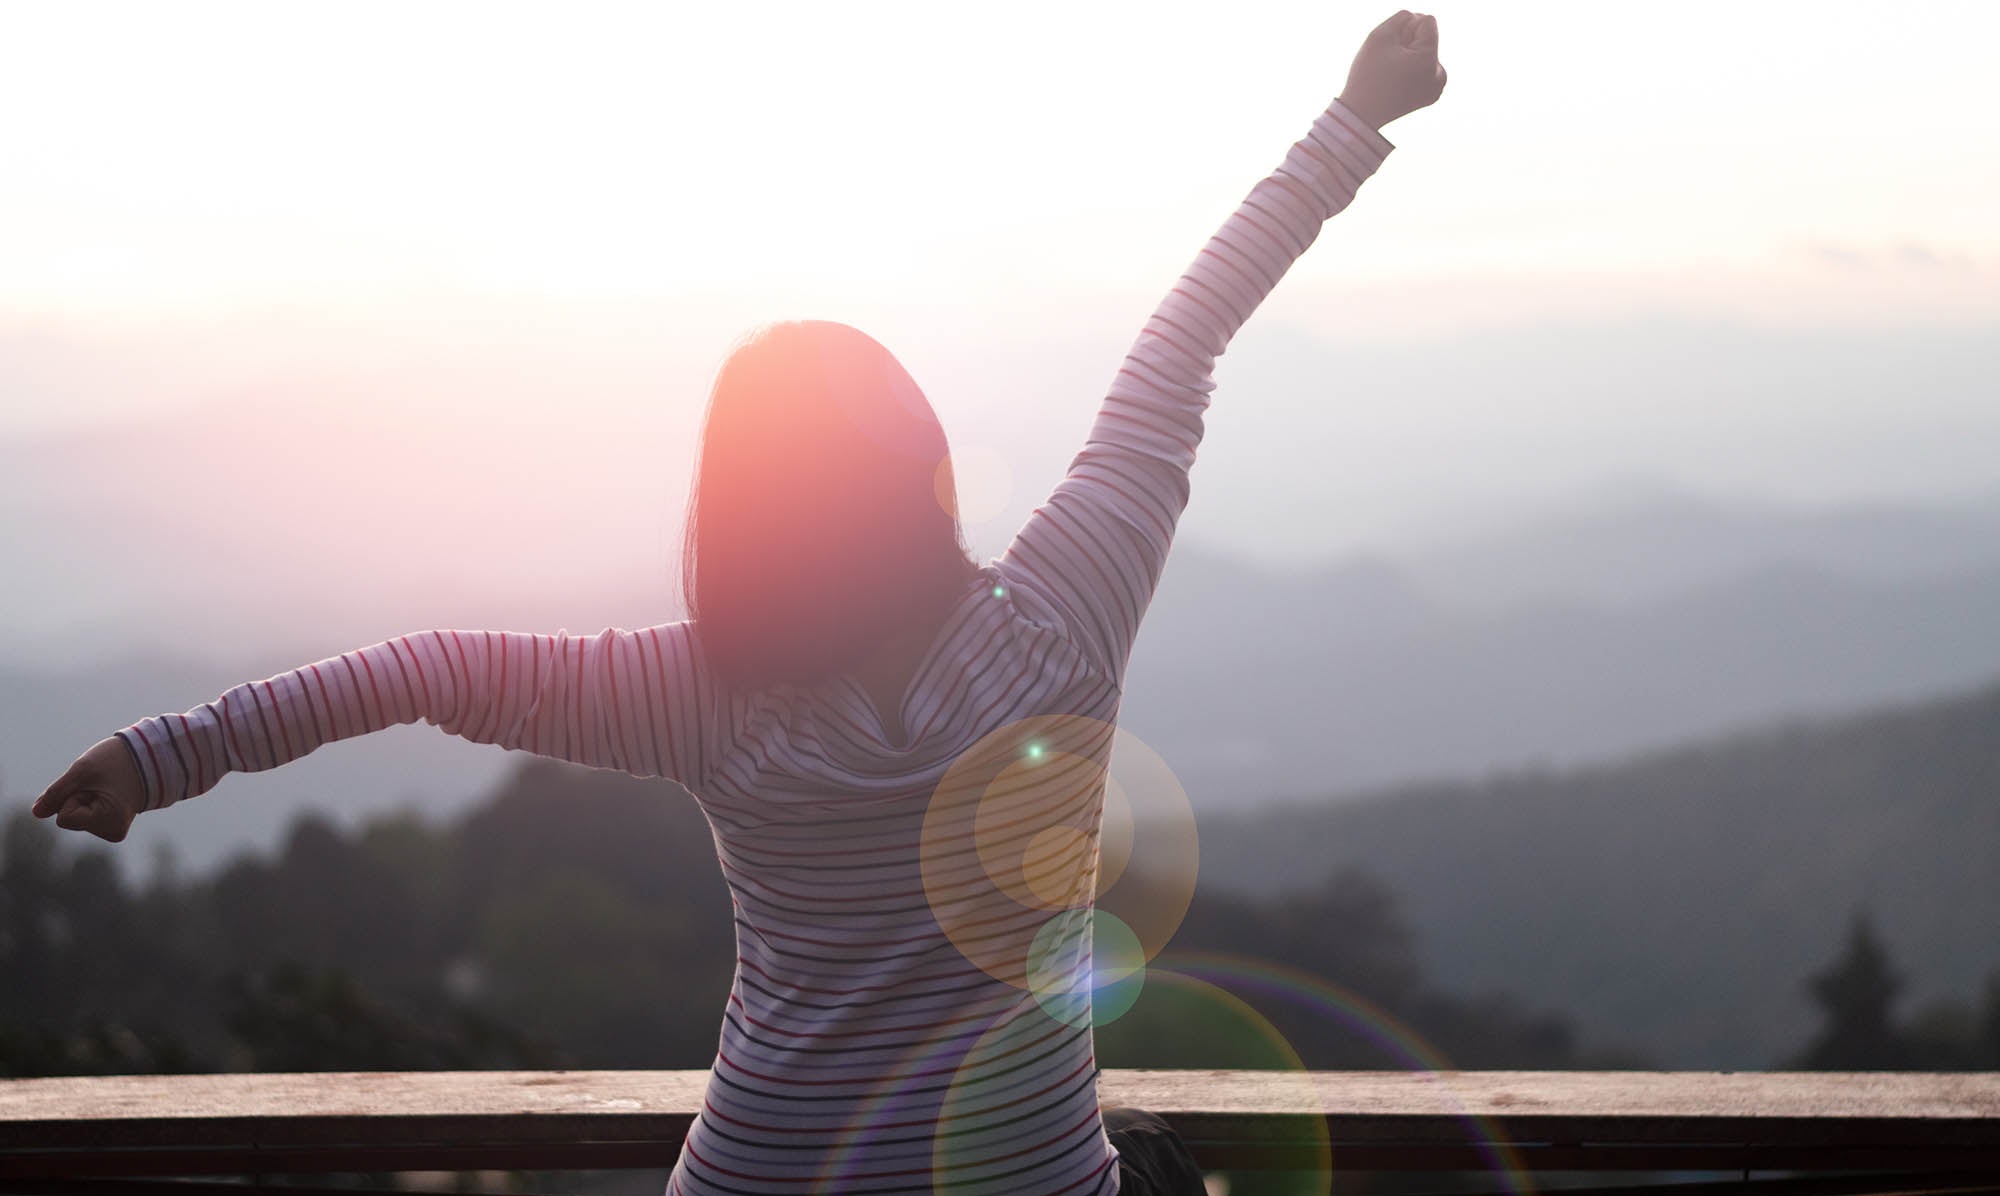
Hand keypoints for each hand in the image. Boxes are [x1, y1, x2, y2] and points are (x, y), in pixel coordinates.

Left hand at [32, 736, 147, 842]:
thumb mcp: (81, 771)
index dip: (73, 796)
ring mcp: (114, 830)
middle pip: (70, 820)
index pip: (64, 818)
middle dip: (78, 798)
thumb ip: (55, 793)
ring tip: (107, 786)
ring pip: (75, 819)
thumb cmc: (117, 761)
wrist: (148, 757)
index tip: (97, 785)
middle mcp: (114, 832)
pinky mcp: (112, 826)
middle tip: (102, 784)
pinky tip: (109, 794)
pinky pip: (84, 818)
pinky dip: (89, 804)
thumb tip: (36, 814)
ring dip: (84, 799)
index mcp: (111, 821)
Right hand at [1338, 10, 1447, 132]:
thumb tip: (1418, 21)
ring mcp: (1437, 87)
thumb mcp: (1380, 35)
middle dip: (1408, 43)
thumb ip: (1402, 17)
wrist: (1360, 115)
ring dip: (1409, 55)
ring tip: (1392, 74)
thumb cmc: (1367, 75)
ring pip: (1425, 53)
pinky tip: (1397, 83)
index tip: (1391, 49)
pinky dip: (1411, 69)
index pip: (1427, 21)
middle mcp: (1440, 75)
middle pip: (1428, 38)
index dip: (1405, 28)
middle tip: (1388, 65)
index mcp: (1430, 60)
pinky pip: (1425, 69)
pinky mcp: (1432, 96)